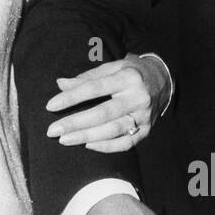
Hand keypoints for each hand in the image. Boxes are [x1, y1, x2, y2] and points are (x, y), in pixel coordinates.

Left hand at [44, 54, 172, 152]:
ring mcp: (144, 116)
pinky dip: (107, 146)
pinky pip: (126, 143)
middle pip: (103, 113)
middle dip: (75, 123)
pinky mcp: (147, 130)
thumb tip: (60, 84)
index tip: (51, 105)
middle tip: (53, 130)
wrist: (163, 81)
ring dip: (87, 136)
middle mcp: (137, 97)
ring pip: (113, 130)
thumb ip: (86, 77)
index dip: (71, 97)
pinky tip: (88, 145)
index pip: (94, 88)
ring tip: (65, 140)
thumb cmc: (130, 73)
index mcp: (127, 77)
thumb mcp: (111, 67)